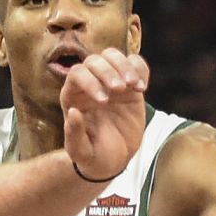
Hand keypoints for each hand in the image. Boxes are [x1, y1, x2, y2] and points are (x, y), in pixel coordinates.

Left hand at [61, 49, 149, 179]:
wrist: (114, 160)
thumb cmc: (93, 156)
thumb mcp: (81, 152)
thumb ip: (74, 134)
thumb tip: (74, 112)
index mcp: (72, 96)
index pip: (77, 73)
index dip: (90, 81)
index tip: (104, 100)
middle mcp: (90, 84)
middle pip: (95, 60)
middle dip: (108, 71)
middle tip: (120, 90)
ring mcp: (110, 82)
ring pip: (113, 56)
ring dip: (125, 66)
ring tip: (135, 86)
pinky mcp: (129, 84)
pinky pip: (134, 63)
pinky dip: (140, 69)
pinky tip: (142, 88)